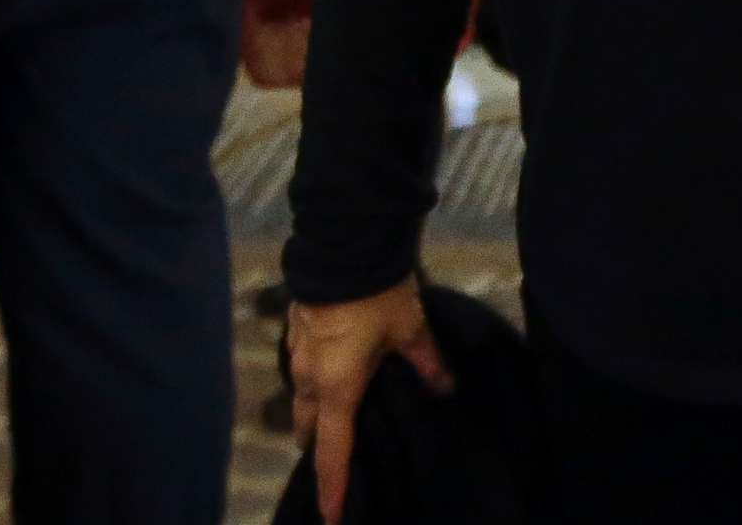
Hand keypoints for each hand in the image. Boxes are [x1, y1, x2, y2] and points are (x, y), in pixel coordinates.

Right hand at [289, 277, 452, 522]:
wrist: (344, 244)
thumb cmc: (378, 293)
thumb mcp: (410, 329)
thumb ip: (426, 363)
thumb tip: (445, 388)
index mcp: (337, 388)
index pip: (332, 451)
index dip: (333, 486)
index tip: (331, 517)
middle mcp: (309, 379)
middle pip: (310, 429)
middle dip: (321, 448)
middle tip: (340, 461)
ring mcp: (298, 354)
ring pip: (303, 399)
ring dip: (318, 414)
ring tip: (340, 421)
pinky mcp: (296, 332)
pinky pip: (303, 372)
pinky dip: (316, 383)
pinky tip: (335, 375)